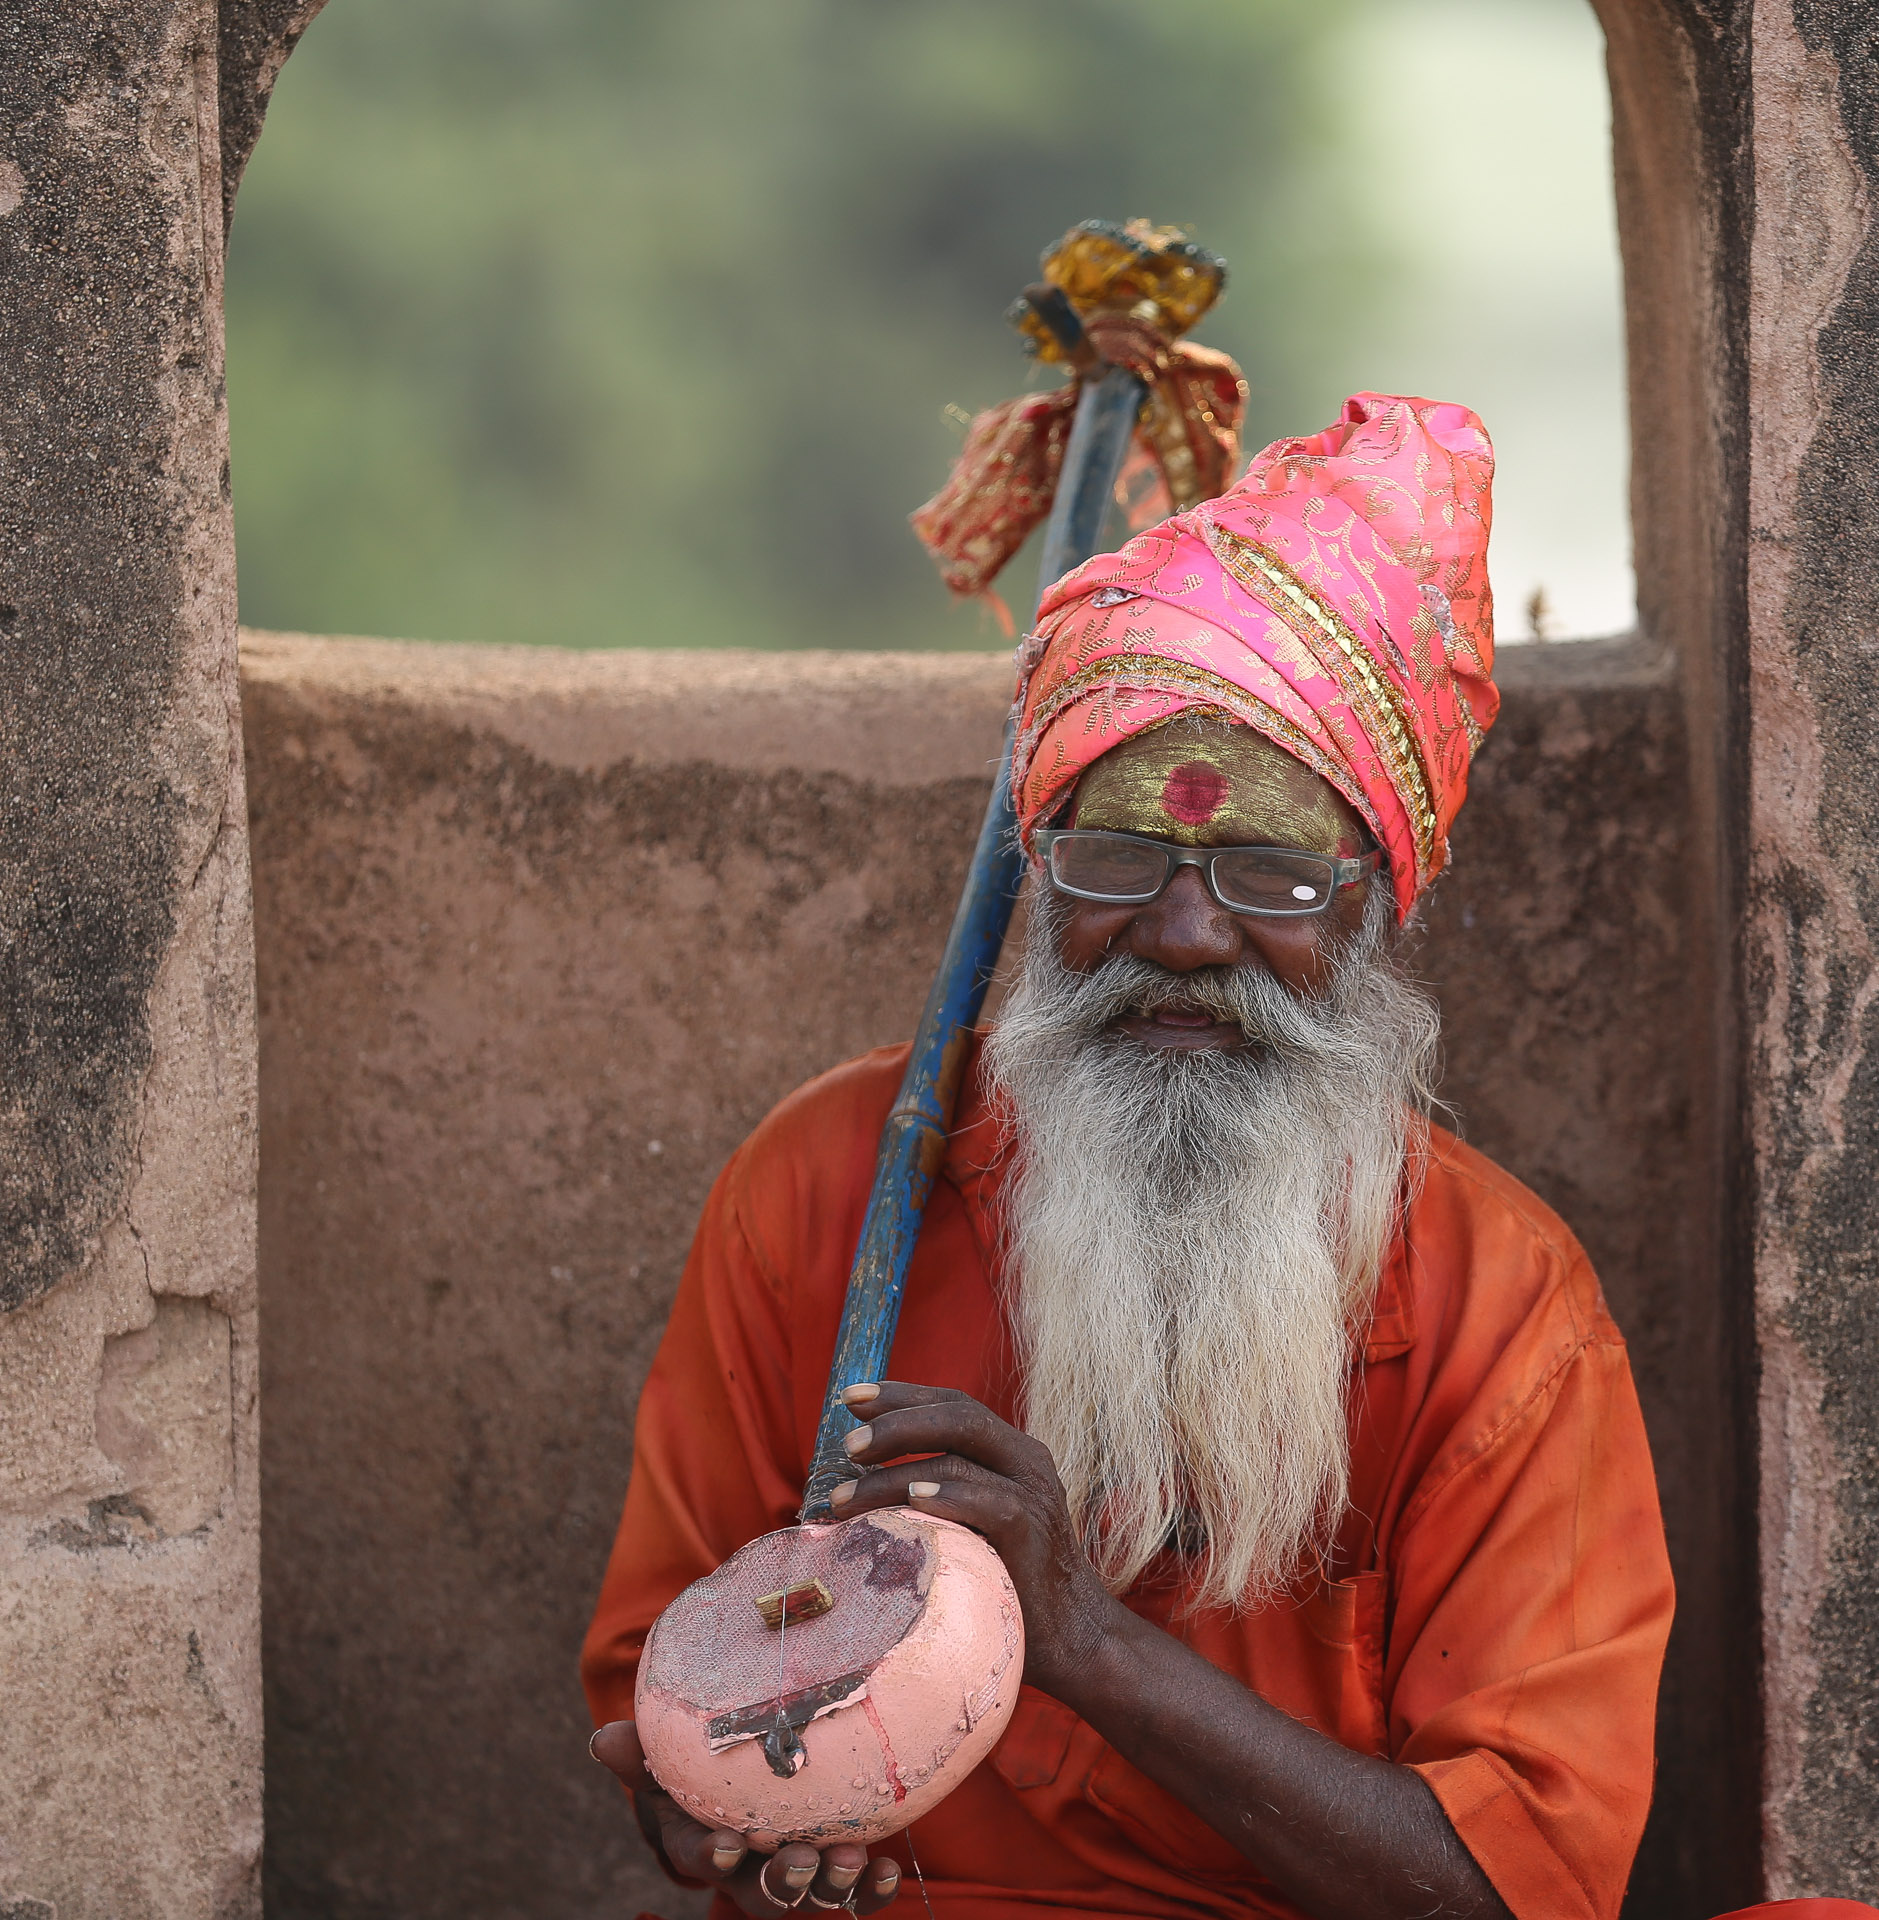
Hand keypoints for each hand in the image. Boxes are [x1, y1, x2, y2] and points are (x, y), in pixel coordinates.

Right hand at [589, 1721, 902, 1914]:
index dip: (712, 1856)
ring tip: (853, 1860)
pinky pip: (853, 1890)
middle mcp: (746, 1868)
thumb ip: (638, 1752)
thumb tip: (602, 1740)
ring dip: (832, 1884)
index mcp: (701, 1841)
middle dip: (783, 1883)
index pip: (699, 1857)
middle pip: (760, 1893)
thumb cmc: (694, 1767)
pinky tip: (889, 1870)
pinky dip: (872, 1889)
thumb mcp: (663, 1759)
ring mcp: (791, 1870)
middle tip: (804, 1860)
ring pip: (809, 1895)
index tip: (728, 1844)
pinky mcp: (831, 1863)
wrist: (738, 1773)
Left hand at [828, 1381, 1123, 1702]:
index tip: (850, 1396)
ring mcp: (1033, 1492)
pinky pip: (989, 1503)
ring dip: (894, 1475)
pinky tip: (913, 1500)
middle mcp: (1024, 1459)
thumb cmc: (1006, 1579)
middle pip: (957, 1415)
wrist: (1072, 1635)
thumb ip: (932, 1493)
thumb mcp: (969, 1522)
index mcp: (1008, 1450)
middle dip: (894, 1424)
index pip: (952, 1403)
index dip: (900, 1395)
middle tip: (847, 1445)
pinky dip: (948, 1496)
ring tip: (845, 1497)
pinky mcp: (1033, 1529)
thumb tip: (852, 1483)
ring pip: (959, 1459)